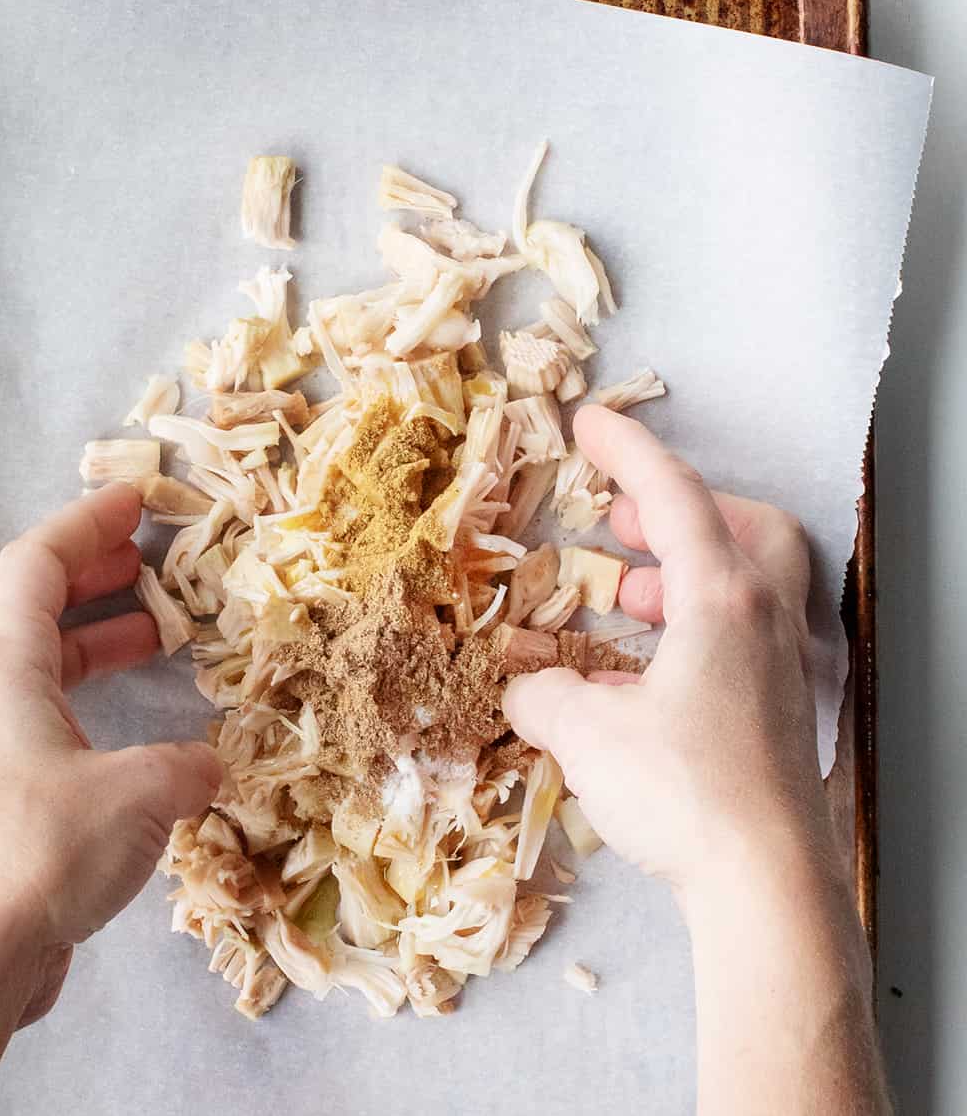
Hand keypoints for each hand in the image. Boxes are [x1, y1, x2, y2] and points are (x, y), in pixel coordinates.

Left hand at [0, 483, 220, 1026]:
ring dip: (84, 634)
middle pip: (15, 598)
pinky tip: (128, 724)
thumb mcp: (140, 795)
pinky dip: (76, 692)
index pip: (35, 560)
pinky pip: (27, 709)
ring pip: (21, 657)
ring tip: (154, 634)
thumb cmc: (40, 853)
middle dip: (80, 571)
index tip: (137, 501)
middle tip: (140, 562)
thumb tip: (211, 765)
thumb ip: (189, 764)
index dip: (87, 522)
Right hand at [504, 404, 831, 897]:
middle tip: (624, 523)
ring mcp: (781, 664)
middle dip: (679, 510)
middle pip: (741, 525)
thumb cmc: (683, 791)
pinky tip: (647, 673)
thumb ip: (542, 695)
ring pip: (748, 580)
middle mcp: (763, 617)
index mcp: (721, 597)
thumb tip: (523, 686)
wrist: (766, 884)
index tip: (587, 422)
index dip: (626, 450)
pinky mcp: (782, 708)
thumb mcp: (586, 734)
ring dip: (685, 571)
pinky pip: (743, 633)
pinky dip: (696, 626)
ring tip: (629, 598)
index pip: (674, 495)